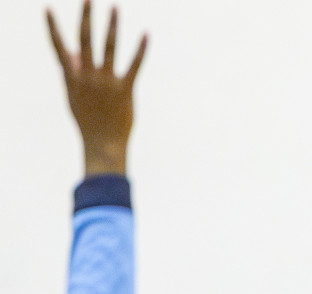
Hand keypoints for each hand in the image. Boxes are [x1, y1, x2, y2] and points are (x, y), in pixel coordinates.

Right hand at [46, 3, 147, 175]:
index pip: (58, 47)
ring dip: (111, 26)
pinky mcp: (125, 89)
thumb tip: (72, 51)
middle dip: (86, 18)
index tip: (47, 9)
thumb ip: (71, 72)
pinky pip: (134, 65)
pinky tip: (146, 34)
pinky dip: (140, 49)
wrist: (103, 144)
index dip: (52, 28)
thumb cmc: (88, 119)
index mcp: (72, 77)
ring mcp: (106, 82)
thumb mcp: (73, 95)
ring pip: (108, 48)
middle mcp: (87, 76)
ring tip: (114, 7)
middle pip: (85, 40)